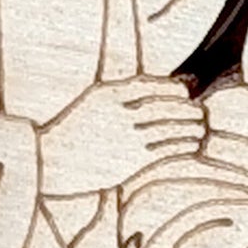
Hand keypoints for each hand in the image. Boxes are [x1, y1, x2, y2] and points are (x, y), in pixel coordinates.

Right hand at [40, 77, 205, 196]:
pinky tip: (192, 145)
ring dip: (192, 128)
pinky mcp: (131, 160)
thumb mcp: (94, 101)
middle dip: (189, 110)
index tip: (185, 93)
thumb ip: (123, 94)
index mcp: (109, 93)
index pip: (153, 86)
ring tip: (200, 129)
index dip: (175, 89)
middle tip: (200, 114)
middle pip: (167, 107)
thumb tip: (162, 93)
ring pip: (171, 129)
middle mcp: (120, 113)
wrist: (47, 162)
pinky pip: (167, 150)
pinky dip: (185, 146)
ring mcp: (127, 137)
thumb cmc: (75, 131)